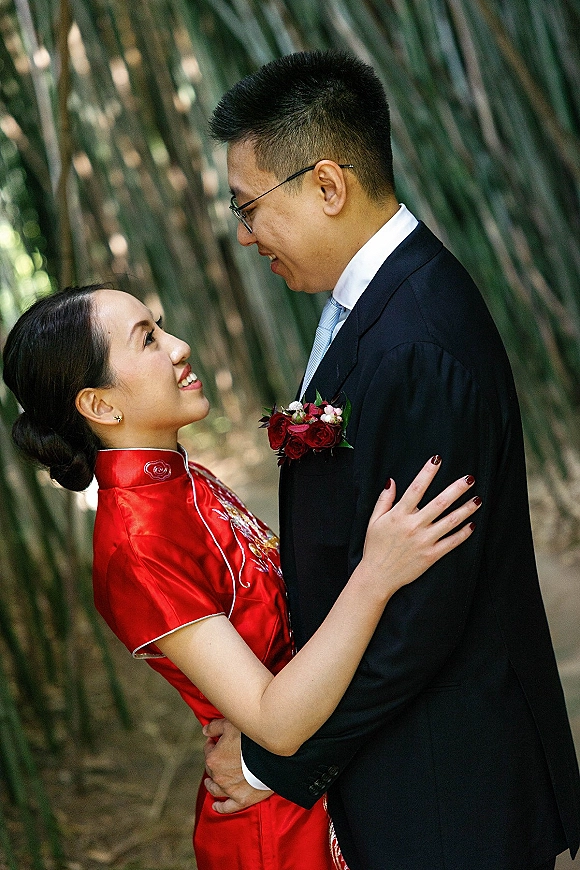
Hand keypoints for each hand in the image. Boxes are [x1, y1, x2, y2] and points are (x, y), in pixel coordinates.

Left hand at [202, 718, 272, 813]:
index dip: (212, 744)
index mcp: (213, 759)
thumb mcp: (231, 725)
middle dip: (214, 763)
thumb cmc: (251, 738)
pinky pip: (227, 807)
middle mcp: (218, 776)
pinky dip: (220, 807)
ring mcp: (229, 790)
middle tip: (219, 758)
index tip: (216, 741)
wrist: (272, 754)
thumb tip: (205, 731)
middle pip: (211, 770)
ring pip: (216, 789)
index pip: (208, 750)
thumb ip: (214, 727)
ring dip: (211, 785)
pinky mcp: (242, 800)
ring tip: (210, 783)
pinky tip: (216, 806)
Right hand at [361, 455, 480, 596]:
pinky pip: (451, 543)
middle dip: (456, 489)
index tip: (437, 459)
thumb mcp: (374, 521)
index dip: (427, 472)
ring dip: (465, 509)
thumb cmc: (375, 547)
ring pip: (450, 522)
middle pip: (440, 503)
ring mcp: (424, 541)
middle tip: (470, 478)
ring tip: (478, 500)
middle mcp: (414, 526)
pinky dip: (463, 534)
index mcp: (399, 515)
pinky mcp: (431, 556)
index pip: (416, 488)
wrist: (377, 576)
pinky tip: (472, 525)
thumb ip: (384, 500)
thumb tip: (392, 481)